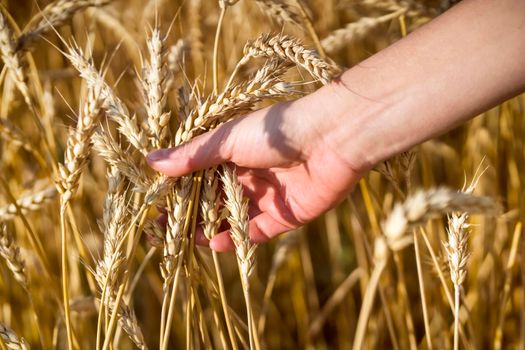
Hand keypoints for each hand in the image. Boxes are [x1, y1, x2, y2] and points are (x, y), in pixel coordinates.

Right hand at [147, 92, 363, 251]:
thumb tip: (152, 162)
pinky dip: (236, 238)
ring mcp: (267, 197)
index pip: (201, 175)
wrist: (331, 139)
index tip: (156, 203)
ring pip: (232, 218)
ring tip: (184, 239)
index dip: (180, 189)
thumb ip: (193, 156)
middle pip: (214, 200)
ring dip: (209, 229)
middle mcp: (250, 176)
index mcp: (236, 153)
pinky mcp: (285, 216)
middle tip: (164, 228)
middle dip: (190, 214)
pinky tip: (213, 243)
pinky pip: (255, 232)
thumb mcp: (228, 140)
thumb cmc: (277, 131)